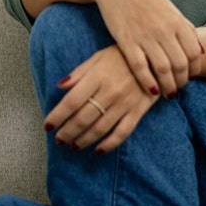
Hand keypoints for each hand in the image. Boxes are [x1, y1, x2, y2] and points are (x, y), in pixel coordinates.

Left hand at [45, 45, 159, 152]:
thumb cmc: (124, 56)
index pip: (71, 101)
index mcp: (97, 77)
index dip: (57, 116)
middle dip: (67, 132)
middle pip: (83, 118)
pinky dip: (110, 144)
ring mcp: (125, 103)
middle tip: (59, 140)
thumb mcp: (100, 56)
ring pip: (100, 128)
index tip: (48, 126)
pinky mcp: (138, 111)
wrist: (157, 57)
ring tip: (73, 145)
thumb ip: (79, 72)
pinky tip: (99, 149)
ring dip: (83, 140)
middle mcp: (110, 92)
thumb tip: (60, 86)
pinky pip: (122, 132)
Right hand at [94, 0, 202, 97]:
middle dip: (182, 82)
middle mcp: (164, 29)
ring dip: (167, 86)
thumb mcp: (170, 10)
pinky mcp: (126, 40)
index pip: (194, 54)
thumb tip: (201, 50)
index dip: (195, 70)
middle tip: (178, 88)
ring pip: (163, 69)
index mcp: (177, 22)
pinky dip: (147, 81)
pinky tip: (151, 90)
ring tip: (167, 93)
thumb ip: (186, 29)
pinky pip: (140, 67)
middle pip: (181, 64)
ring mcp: (145, 35)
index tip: (191, 78)